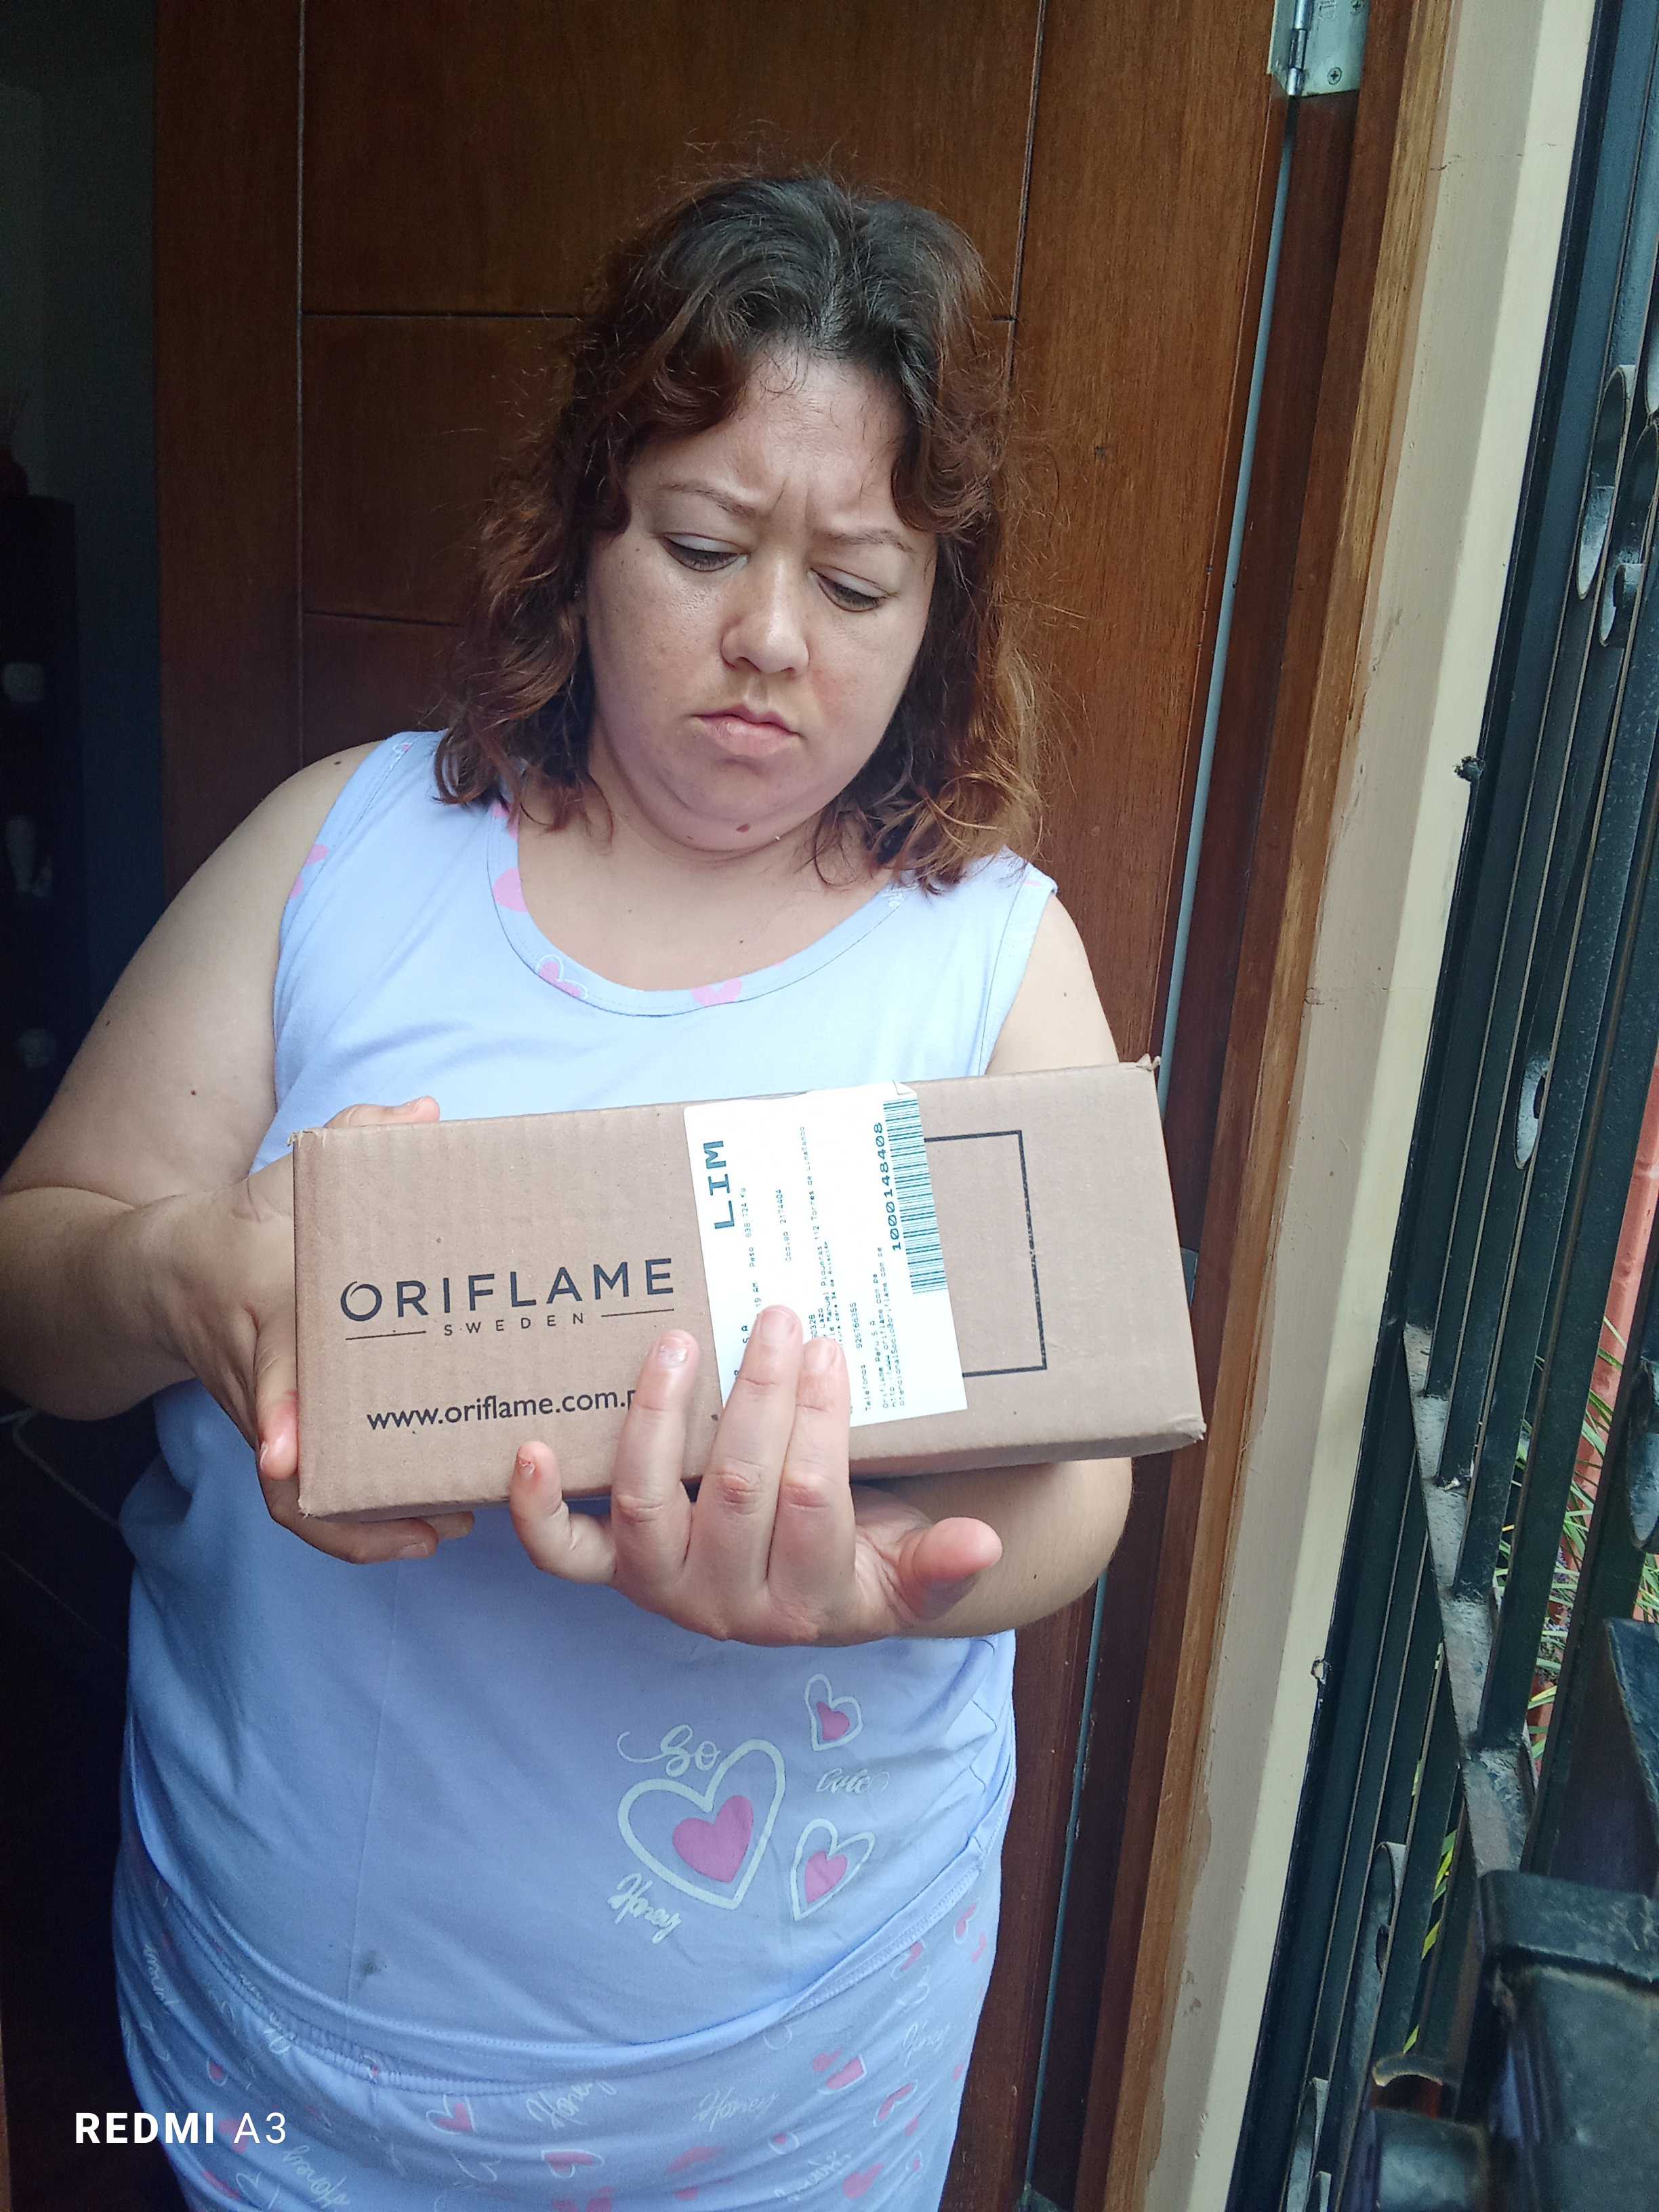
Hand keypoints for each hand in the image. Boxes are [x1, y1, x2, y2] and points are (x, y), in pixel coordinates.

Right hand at [149, 1096, 474, 1564]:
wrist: (167, 1275)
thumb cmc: (247, 1224)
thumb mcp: (290, 1176)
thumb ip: (356, 1139)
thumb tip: (424, 1115)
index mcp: (264, 1306)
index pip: (266, 1364)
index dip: (276, 1406)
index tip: (284, 1448)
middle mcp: (262, 1374)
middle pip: (285, 1453)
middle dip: (346, 1500)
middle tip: (438, 1510)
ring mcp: (266, 1416)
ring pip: (294, 1496)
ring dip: (364, 1529)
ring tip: (448, 1528)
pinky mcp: (277, 1439)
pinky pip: (303, 1502)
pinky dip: (353, 1529)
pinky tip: (420, 1530)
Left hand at [507, 1304, 1002, 1641]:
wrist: (803, 1603)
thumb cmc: (860, 1565)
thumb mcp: (908, 1575)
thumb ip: (940, 1565)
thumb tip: (984, 1544)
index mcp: (804, 1603)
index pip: (814, 1502)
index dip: (820, 1424)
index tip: (830, 1351)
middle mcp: (722, 1605)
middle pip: (737, 1491)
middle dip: (761, 1398)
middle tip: (776, 1319)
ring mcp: (659, 1585)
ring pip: (649, 1503)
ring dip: (660, 1417)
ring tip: (681, 1343)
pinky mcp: (612, 1569)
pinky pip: (563, 1550)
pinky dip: (534, 1508)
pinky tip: (526, 1448)